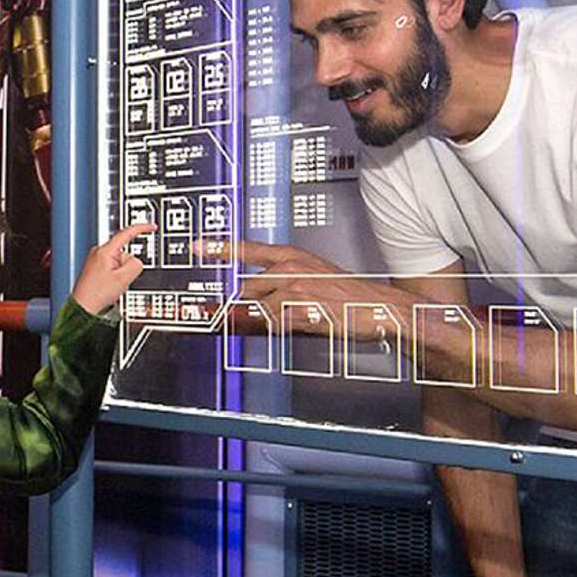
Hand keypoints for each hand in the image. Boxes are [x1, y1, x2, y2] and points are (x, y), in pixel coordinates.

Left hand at [69, 223, 155, 313]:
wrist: (83, 307)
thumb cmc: (96, 294)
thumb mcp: (124, 279)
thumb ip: (136, 265)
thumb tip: (136, 261)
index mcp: (105, 251)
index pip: (127, 233)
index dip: (142, 228)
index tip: (152, 227)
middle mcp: (98, 251)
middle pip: (125, 252)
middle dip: (127, 265)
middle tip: (121, 280)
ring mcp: (95, 259)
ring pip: (119, 261)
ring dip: (120, 273)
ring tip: (111, 285)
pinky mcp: (95, 267)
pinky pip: (113, 267)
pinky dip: (115, 275)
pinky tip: (108, 285)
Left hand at [207, 239, 400, 341]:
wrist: (380, 307)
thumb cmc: (350, 295)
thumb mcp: (315, 278)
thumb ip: (283, 283)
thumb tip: (254, 299)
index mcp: (293, 255)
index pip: (249, 248)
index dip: (220, 248)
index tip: (197, 246)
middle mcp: (290, 267)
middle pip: (248, 290)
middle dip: (254, 306)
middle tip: (276, 312)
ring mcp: (293, 287)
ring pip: (260, 310)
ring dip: (272, 320)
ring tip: (301, 316)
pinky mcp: (298, 308)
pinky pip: (275, 325)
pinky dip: (284, 329)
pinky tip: (308, 322)